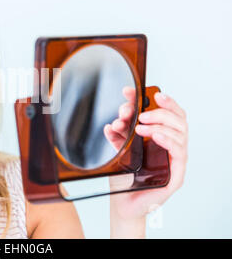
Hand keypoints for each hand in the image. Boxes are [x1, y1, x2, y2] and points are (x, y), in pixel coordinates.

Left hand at [107, 88, 188, 221]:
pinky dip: (167, 139)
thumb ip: (120, 133)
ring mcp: (176, 160)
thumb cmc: (126, 176)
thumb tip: (116, 120)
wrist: (123, 202)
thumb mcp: (120, 148)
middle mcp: (172, 146)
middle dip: (159, 111)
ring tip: (140, 126)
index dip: (162, 101)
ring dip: (159, 124)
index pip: (171, 113)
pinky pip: (179, 152)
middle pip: (178, 119)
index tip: (148, 93)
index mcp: (162, 137)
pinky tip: (155, 135)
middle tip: (141, 114)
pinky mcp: (176, 175)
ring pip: (180, 132)